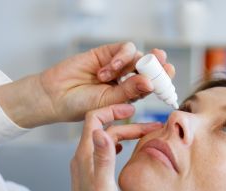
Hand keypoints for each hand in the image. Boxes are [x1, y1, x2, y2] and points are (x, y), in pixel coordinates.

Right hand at [0, 41, 174, 128]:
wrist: (55, 97)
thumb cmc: (80, 106)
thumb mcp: (108, 102)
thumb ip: (129, 91)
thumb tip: (150, 83)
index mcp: (130, 94)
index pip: (153, 85)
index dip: (163, 80)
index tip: (170, 78)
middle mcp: (126, 79)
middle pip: (149, 67)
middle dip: (158, 65)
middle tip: (164, 64)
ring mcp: (117, 65)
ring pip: (137, 56)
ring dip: (130, 64)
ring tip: (110, 76)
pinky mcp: (106, 53)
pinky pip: (123, 49)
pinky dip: (119, 57)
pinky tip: (106, 70)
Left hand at [65, 104, 161, 190]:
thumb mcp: (104, 186)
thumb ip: (104, 158)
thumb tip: (101, 132)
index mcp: (85, 156)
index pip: (94, 119)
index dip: (113, 110)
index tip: (133, 110)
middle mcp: (83, 158)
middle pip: (103, 129)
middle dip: (127, 123)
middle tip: (151, 127)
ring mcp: (86, 167)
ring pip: (105, 140)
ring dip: (124, 134)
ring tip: (144, 136)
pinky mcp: (91, 177)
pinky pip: (104, 152)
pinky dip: (117, 145)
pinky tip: (126, 151)